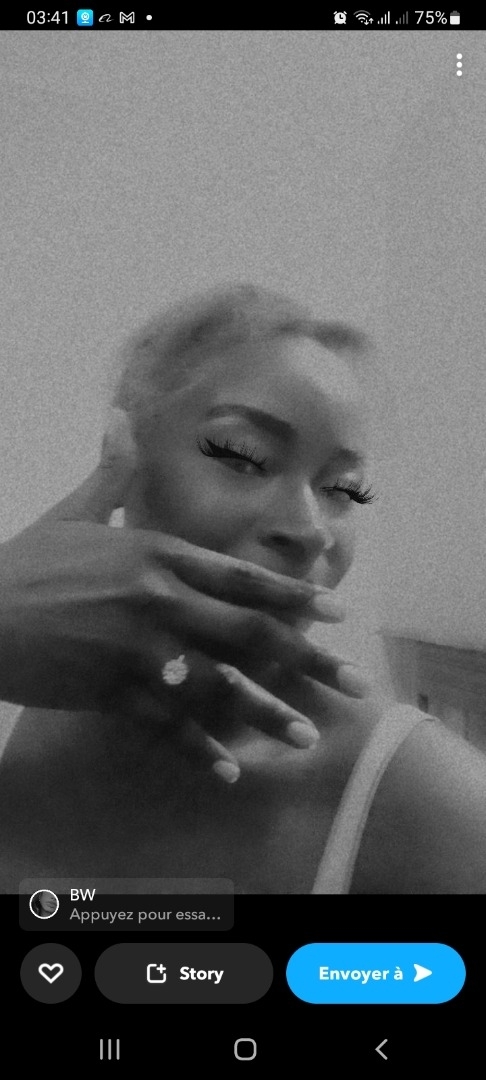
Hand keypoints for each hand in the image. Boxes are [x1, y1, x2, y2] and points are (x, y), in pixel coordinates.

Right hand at [0, 408, 361, 781]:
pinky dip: (200, 749)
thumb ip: (110, 471)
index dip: (295, 597)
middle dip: (309, 660)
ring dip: (268, 713)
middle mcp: (162, 601)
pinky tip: (229, 770)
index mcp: (158, 555)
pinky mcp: (114, 692)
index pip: (243, 577)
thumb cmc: (23, 564)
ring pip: (221, 687)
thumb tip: (121, 417)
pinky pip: (169, 726)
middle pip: (252, 633)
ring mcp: (141, 651)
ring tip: (307, 736)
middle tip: (353, 682)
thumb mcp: (71, 512)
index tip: (336, 614)